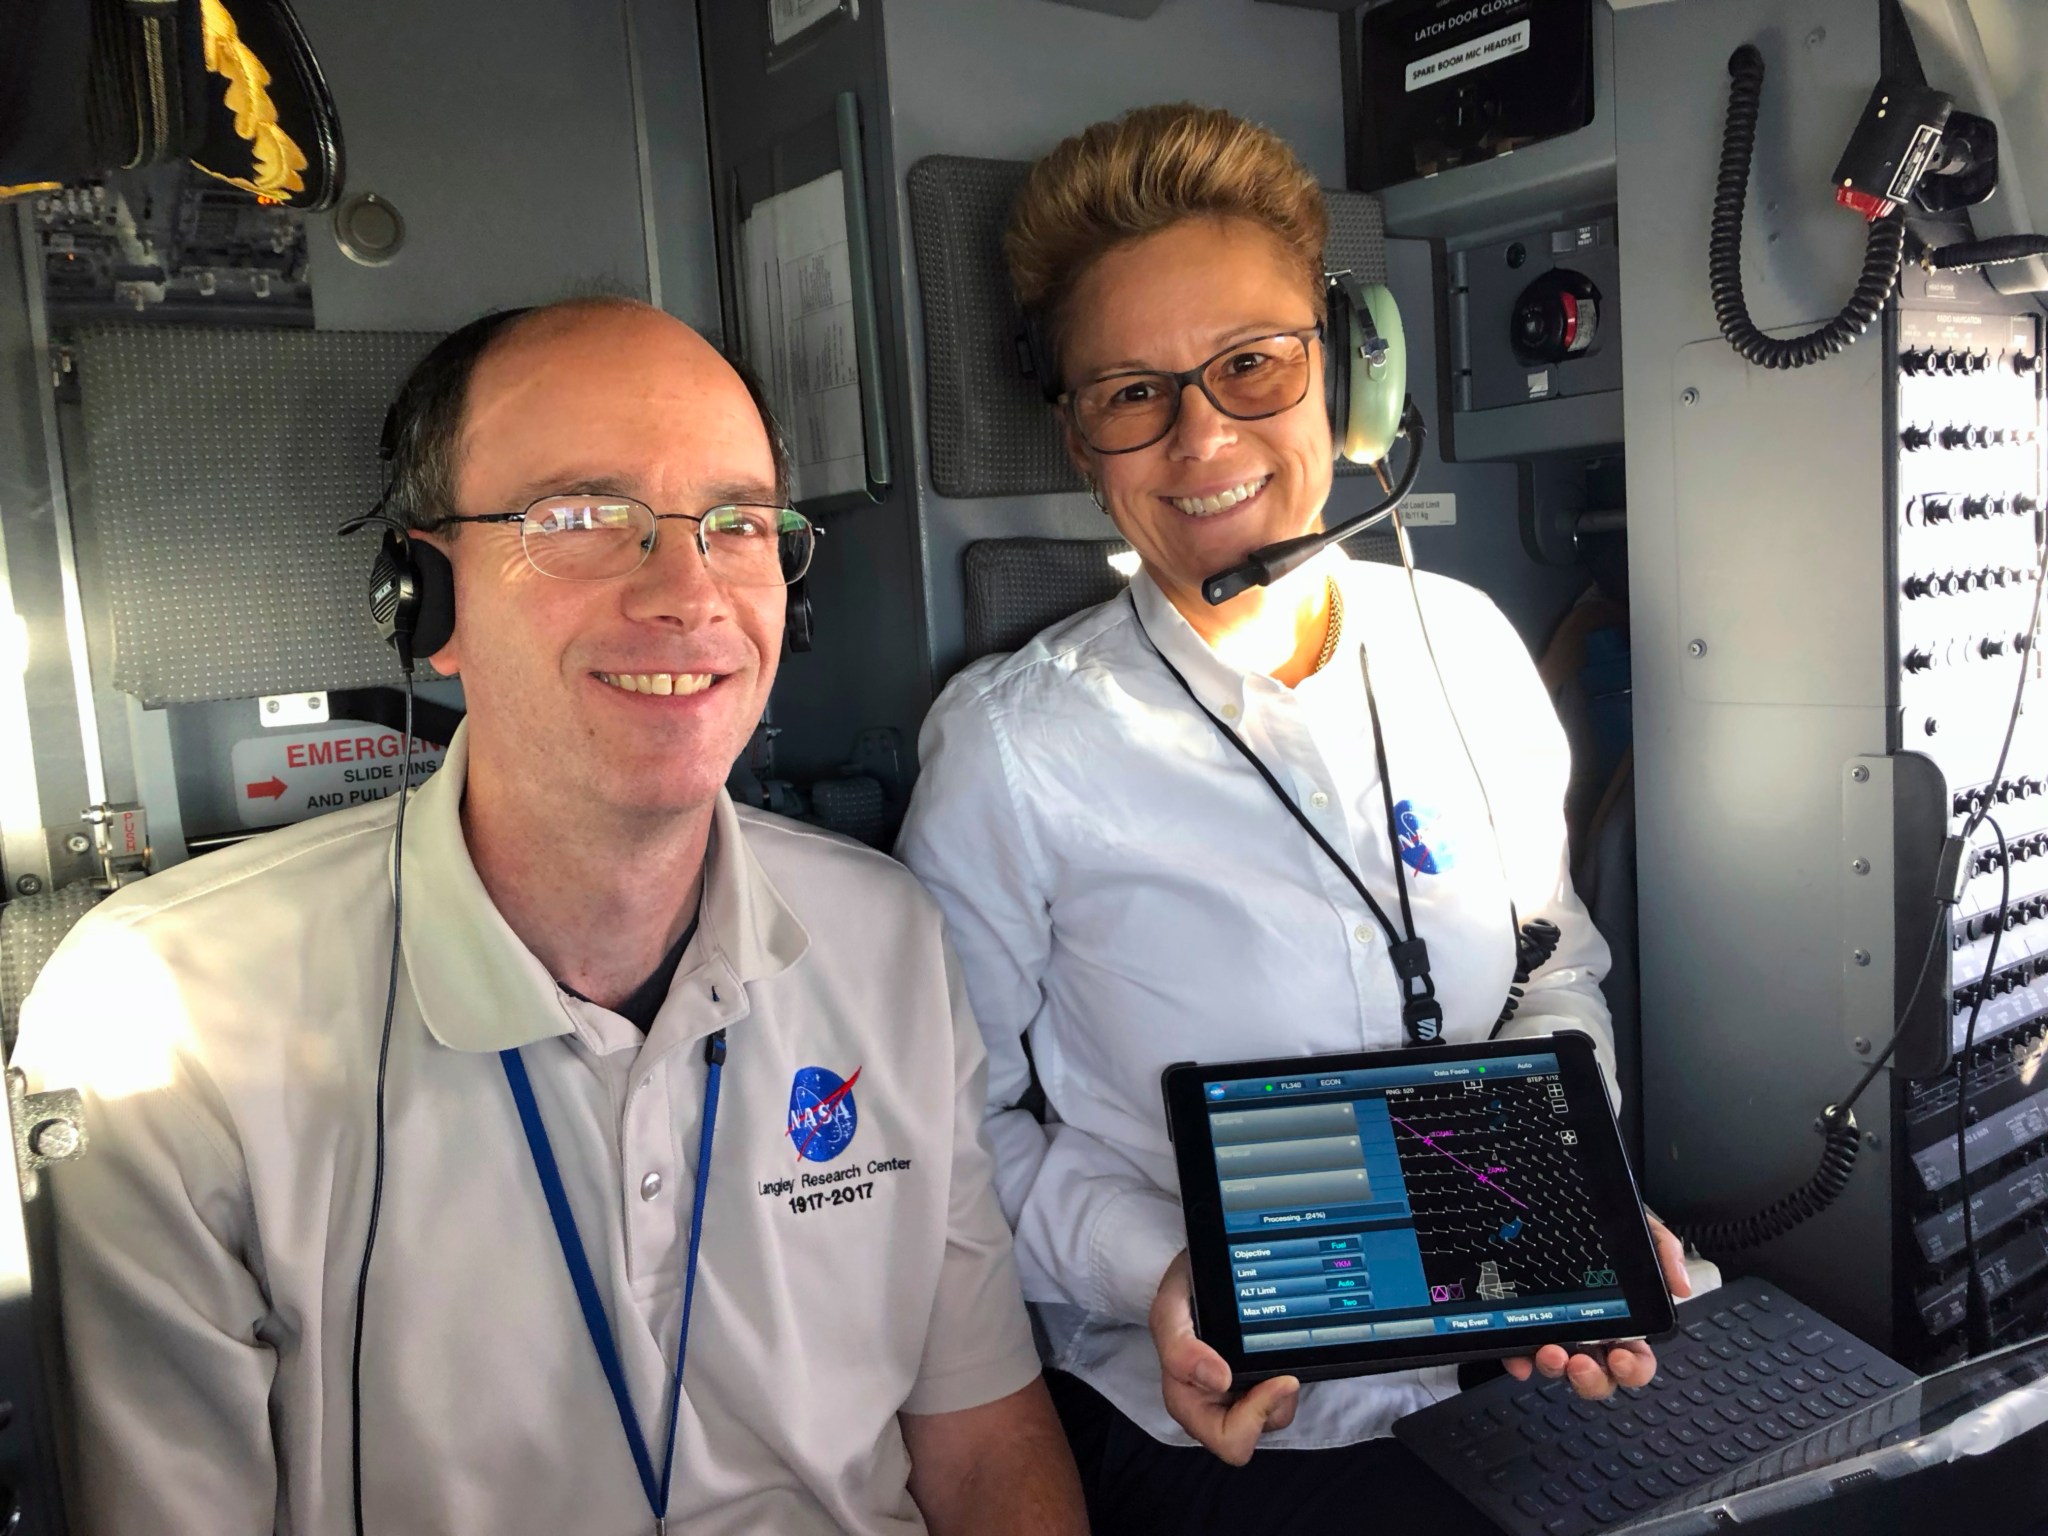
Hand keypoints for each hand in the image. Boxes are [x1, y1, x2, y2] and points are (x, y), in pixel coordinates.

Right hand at [1148, 1250, 1298, 1464]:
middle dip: (1274, 1405)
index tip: (1277, 1379)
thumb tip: (1218, 1381)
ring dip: (1283, 1390)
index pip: (1229, 1440)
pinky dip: (1286, 1377)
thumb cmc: (1183, 1288)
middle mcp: (1213, 1404)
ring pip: (1274, 1416)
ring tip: (1277, 1349)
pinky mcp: (1257, 1382)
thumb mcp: (1170, 1309)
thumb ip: (1180, 1348)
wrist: (1203, 1265)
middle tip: (1281, 1368)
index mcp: (1187, 1399)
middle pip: (1256, 1433)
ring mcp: (1237, 1395)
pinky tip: (1279, 1349)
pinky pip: (1282, 1397)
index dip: (1255, 1418)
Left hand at [1502, 1213, 1693, 1399]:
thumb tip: (1682, 1287)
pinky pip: (1520, 1352)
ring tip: (1551, 1352)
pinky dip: (1519, 1360)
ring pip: (1560, 1369)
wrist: (1555, 1199)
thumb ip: (1664, 1250)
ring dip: (1555, 1369)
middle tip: (1581, 1363)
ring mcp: (1557, 1331)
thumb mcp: (1638, 1227)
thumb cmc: (1601, 1222)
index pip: (1635, 1359)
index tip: (1621, 1357)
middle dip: (1592, 1379)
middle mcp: (1591, 1333)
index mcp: (1625, 1320)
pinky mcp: (1524, 1324)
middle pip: (1599, 1376)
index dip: (1632, 1368)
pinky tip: (1518, 1358)